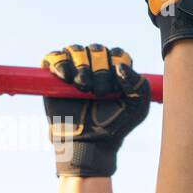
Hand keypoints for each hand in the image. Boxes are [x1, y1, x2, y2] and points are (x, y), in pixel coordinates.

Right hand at [41, 43, 150, 177]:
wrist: (88, 142)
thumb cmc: (114, 126)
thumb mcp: (137, 108)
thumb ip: (139, 85)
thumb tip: (121, 66)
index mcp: (116, 70)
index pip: (117, 54)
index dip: (115, 67)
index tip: (112, 89)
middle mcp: (95, 65)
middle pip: (96, 49)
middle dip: (98, 69)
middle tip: (97, 92)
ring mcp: (74, 68)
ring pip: (75, 50)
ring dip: (80, 66)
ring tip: (82, 86)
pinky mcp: (54, 75)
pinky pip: (54, 56)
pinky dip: (60, 63)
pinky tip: (66, 78)